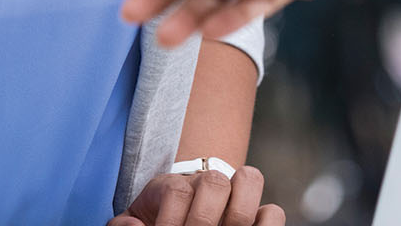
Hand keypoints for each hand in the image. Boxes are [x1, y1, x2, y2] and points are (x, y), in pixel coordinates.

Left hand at [107, 166, 285, 225]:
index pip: (176, 189)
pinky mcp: (256, 218)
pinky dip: (266, 223)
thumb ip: (125, 224)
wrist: (179, 220)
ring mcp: (234, 197)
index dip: (170, 217)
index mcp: (175, 188)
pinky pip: (274, 211)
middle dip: (201, 218)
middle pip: (214, 182)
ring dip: (237, 213)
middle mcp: (207, 185)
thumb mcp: (135, 223)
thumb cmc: (156, 224)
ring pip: (249, 180)